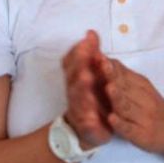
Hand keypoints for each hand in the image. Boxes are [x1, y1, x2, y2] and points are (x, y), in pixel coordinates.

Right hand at [61, 30, 112, 148]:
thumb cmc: (88, 97)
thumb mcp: (90, 74)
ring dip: (80, 89)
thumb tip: (91, 32)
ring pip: (77, 99)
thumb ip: (91, 55)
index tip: (88, 41)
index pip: (71, 61)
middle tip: (86, 53)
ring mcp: (78, 109)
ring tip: (87, 79)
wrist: (82, 130)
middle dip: (79, 65)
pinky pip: (86, 124)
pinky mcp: (86, 127)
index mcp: (75, 78)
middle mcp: (73, 91)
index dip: (78, 51)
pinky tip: (92, 118)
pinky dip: (88, 121)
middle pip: (73, 77)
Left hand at [102, 58, 163, 156]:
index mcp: (141, 85)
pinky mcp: (142, 135)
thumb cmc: (152, 107)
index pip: (124, 73)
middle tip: (100, 64)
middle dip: (111, 76)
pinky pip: (130, 128)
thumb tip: (100, 55)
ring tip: (108, 87)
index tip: (96, 54)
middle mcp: (143, 99)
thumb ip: (122, 74)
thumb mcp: (141, 87)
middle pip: (125, 87)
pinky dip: (120, 124)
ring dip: (117, 97)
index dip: (110, 65)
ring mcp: (142, 118)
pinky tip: (111, 119)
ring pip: (127, 106)